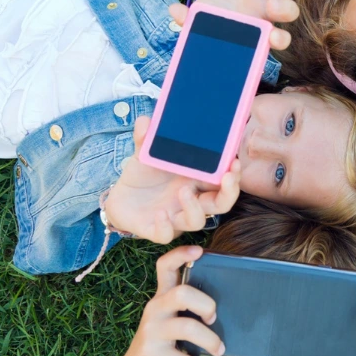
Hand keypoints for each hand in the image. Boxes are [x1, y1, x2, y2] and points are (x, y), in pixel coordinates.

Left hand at [104, 117, 240, 243]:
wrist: (120, 197)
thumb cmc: (143, 174)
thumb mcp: (144, 152)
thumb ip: (145, 138)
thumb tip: (146, 120)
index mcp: (196, 180)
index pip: (224, 180)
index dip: (234, 174)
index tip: (235, 161)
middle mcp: (192, 200)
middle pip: (221, 203)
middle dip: (229, 192)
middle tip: (227, 177)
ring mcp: (176, 216)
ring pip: (197, 221)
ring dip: (195, 207)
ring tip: (184, 191)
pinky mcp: (158, 229)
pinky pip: (167, 235)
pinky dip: (166, 226)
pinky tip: (161, 215)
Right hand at [114, 246, 223, 355]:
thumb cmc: (166, 340)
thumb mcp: (173, 318)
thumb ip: (189, 306)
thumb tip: (228, 300)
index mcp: (162, 296)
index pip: (165, 266)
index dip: (180, 255)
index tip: (199, 251)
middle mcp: (154, 309)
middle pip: (182, 293)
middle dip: (206, 304)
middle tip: (213, 318)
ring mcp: (151, 331)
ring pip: (187, 327)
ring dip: (210, 339)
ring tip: (218, 348)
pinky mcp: (151, 354)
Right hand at [168, 0, 296, 50]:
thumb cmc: (212, 17)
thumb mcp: (199, 22)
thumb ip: (189, 22)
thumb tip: (173, 12)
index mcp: (259, 29)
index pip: (279, 38)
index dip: (280, 38)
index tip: (273, 37)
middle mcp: (267, 11)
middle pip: (288, 11)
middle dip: (284, 9)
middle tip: (270, 7)